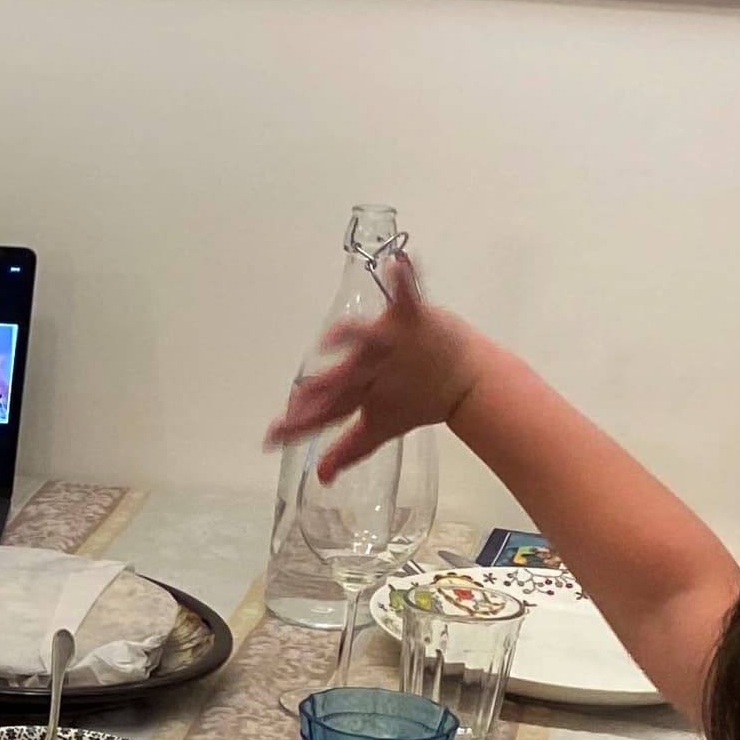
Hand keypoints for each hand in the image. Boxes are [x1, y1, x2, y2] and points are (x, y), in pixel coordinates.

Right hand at [266, 251, 494, 481]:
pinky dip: (403, 279)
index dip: (295, 427)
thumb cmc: (421, 400)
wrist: (470, 381)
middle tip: (298, 404)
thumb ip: (348, 450)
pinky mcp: (414, 319)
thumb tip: (320, 477)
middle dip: (316, 393)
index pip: (321, 413)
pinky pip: (406, 296)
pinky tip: (397, 263)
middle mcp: (372, 369)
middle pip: (338, 382)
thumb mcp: (380, 427)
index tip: (268, 439)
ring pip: (365, 340)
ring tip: (332, 338)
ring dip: (349, 338)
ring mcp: (392, 343)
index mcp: (360, 394)